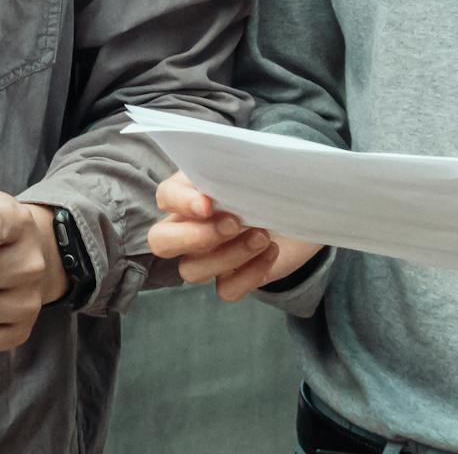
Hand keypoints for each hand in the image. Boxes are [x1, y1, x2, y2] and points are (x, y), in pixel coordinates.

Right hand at [148, 171, 321, 300]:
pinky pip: (226, 290)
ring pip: (193, 271)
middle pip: (161, 243)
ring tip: (263, 235)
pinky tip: (271, 252)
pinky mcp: (230, 280)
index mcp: (185, 195)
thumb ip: (227, 169)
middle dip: (195, 237)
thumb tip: (220, 179)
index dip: (181, 202)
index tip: (208, 203)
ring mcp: (206, 258)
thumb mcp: (244, 168)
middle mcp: (186, 229)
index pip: (165, 197)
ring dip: (230, 254)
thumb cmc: (262, 183)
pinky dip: (250, 274)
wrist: (295, 209)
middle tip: (232, 223)